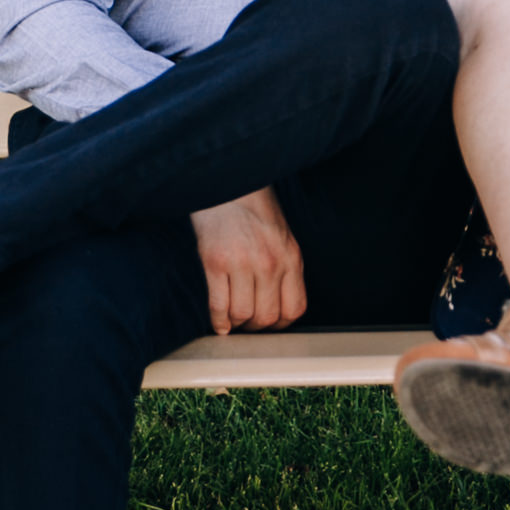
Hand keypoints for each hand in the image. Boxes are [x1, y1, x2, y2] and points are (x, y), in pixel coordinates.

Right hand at [190, 186, 306, 333]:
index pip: (294, 309)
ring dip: (235, 324)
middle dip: (256, 328)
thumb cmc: (254, 208)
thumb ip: (284, 268)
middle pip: (267, 317)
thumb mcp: (282, 236)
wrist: (228, 181)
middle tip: (246, 323)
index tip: (268, 323)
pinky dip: (218, 320)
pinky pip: (219, 305)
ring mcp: (243, 263)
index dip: (280, 324)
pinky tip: (218, 322)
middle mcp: (270, 263)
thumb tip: (276, 306)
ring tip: (231, 319)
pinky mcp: (215, 262)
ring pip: (242, 315)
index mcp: (291, 257)